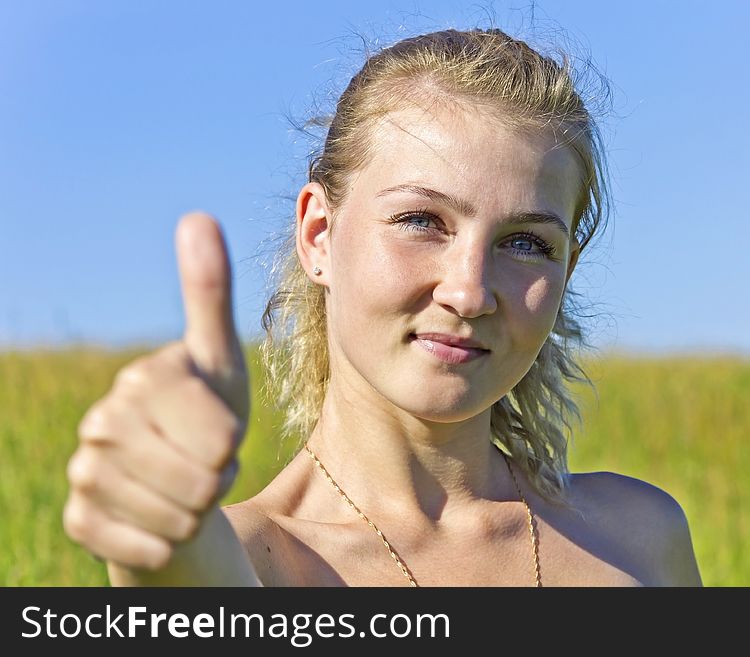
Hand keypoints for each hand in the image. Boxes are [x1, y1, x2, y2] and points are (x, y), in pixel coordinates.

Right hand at [63, 212, 249, 571]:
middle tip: (207, 467)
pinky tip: (163, 522)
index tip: (223, 436)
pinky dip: (169, 542)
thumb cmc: (210, 417)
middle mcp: (102, 423)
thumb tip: (197, 216)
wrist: (181, 482)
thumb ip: (209, 294)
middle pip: (197, 479)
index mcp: (142, 382)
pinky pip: (145, 547)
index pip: (218, 435)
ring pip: (174, 516)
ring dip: (197, 512)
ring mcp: (86, 473)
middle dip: (217, 481)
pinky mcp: (80, 519)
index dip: (233, 445)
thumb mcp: (221, 361)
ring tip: (189, 491)